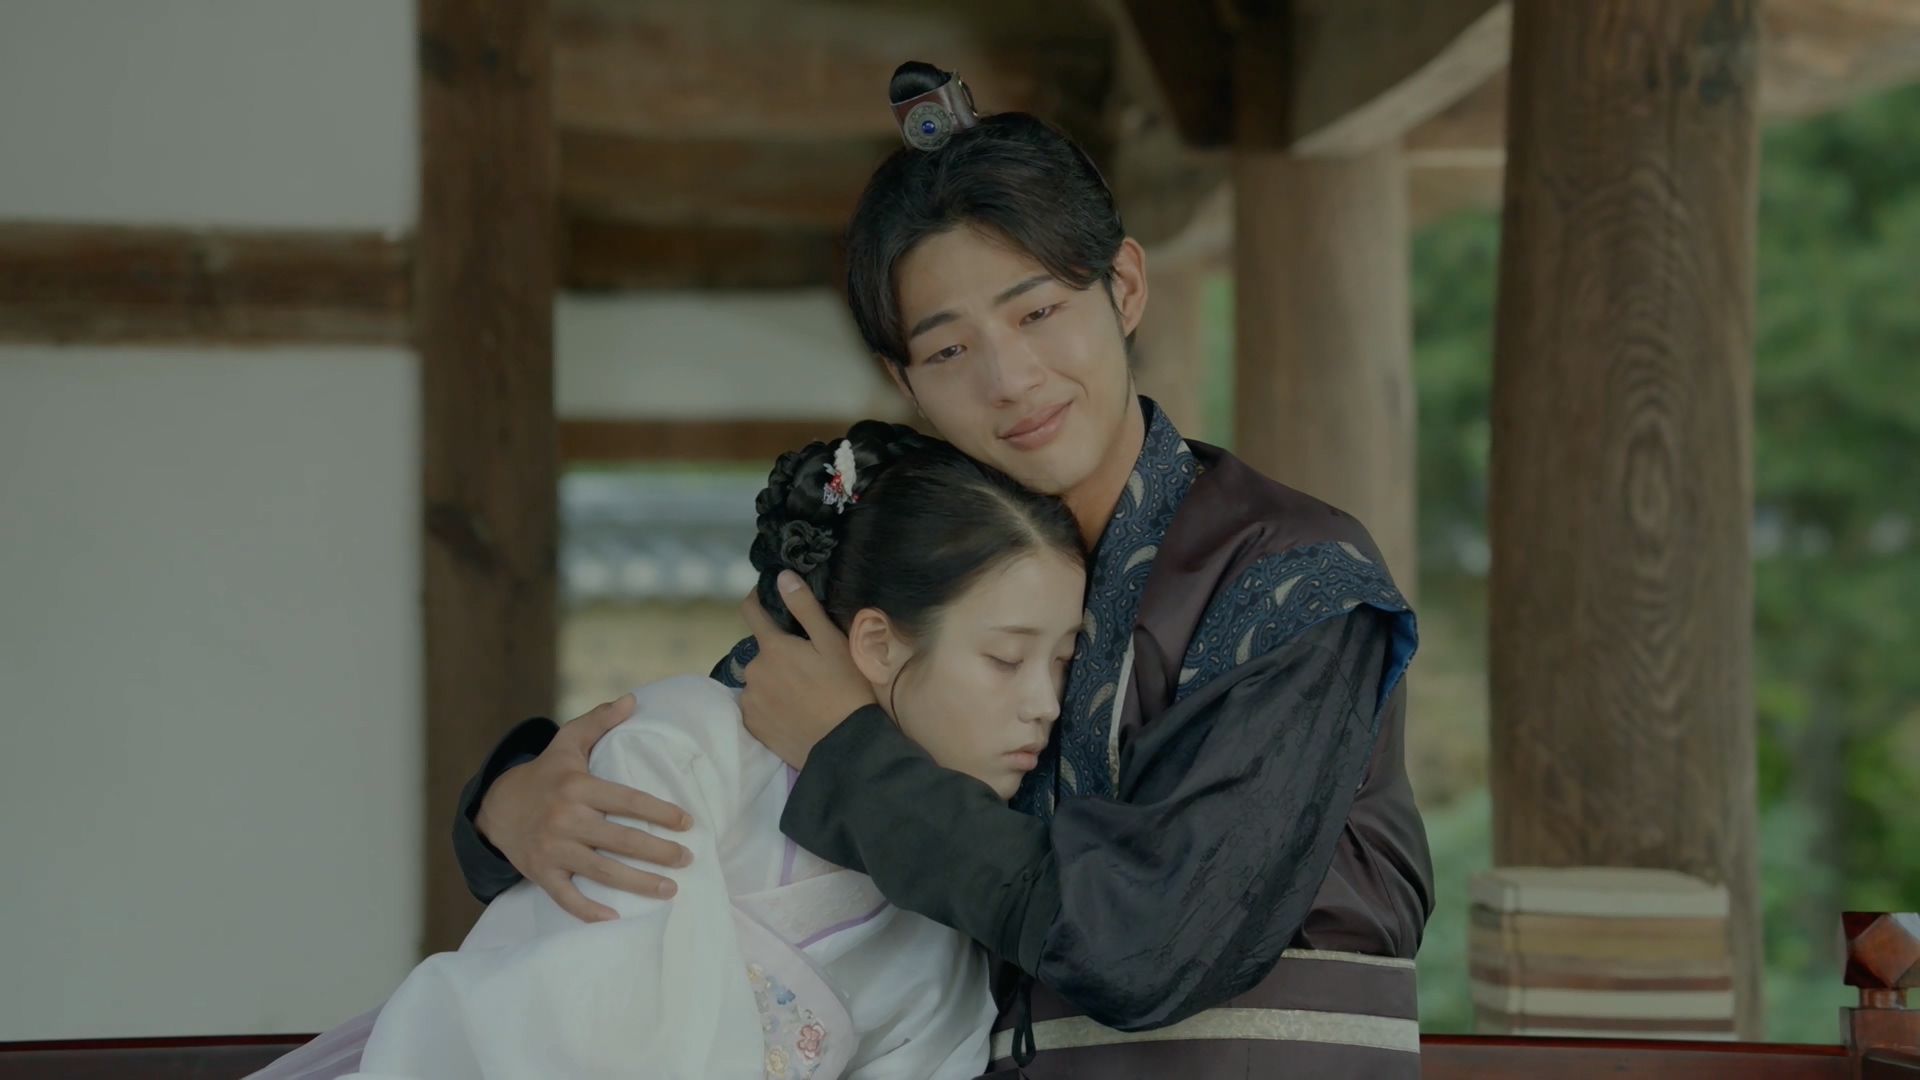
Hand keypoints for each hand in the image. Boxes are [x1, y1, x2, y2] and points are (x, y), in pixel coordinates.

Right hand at [474, 694, 695, 920]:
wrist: (497, 807)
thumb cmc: (546, 774)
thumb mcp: (568, 742)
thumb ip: (599, 720)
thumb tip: (633, 700)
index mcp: (577, 786)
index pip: (626, 800)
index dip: (659, 812)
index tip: (687, 823)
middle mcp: (565, 819)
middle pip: (620, 840)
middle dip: (657, 851)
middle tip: (687, 859)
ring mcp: (552, 849)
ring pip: (601, 871)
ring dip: (638, 884)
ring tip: (670, 890)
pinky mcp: (541, 873)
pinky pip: (567, 897)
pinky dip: (589, 911)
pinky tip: (616, 919)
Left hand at [739, 571, 877, 768]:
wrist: (844, 745)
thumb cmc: (845, 689)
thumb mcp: (832, 644)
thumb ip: (804, 608)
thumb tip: (782, 576)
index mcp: (772, 647)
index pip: (751, 611)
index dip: (757, 601)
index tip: (766, 599)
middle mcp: (754, 670)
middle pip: (759, 651)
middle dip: (776, 652)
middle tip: (806, 666)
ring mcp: (750, 699)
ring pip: (757, 679)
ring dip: (771, 679)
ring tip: (800, 692)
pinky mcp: (752, 725)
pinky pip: (754, 705)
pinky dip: (767, 703)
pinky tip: (791, 711)